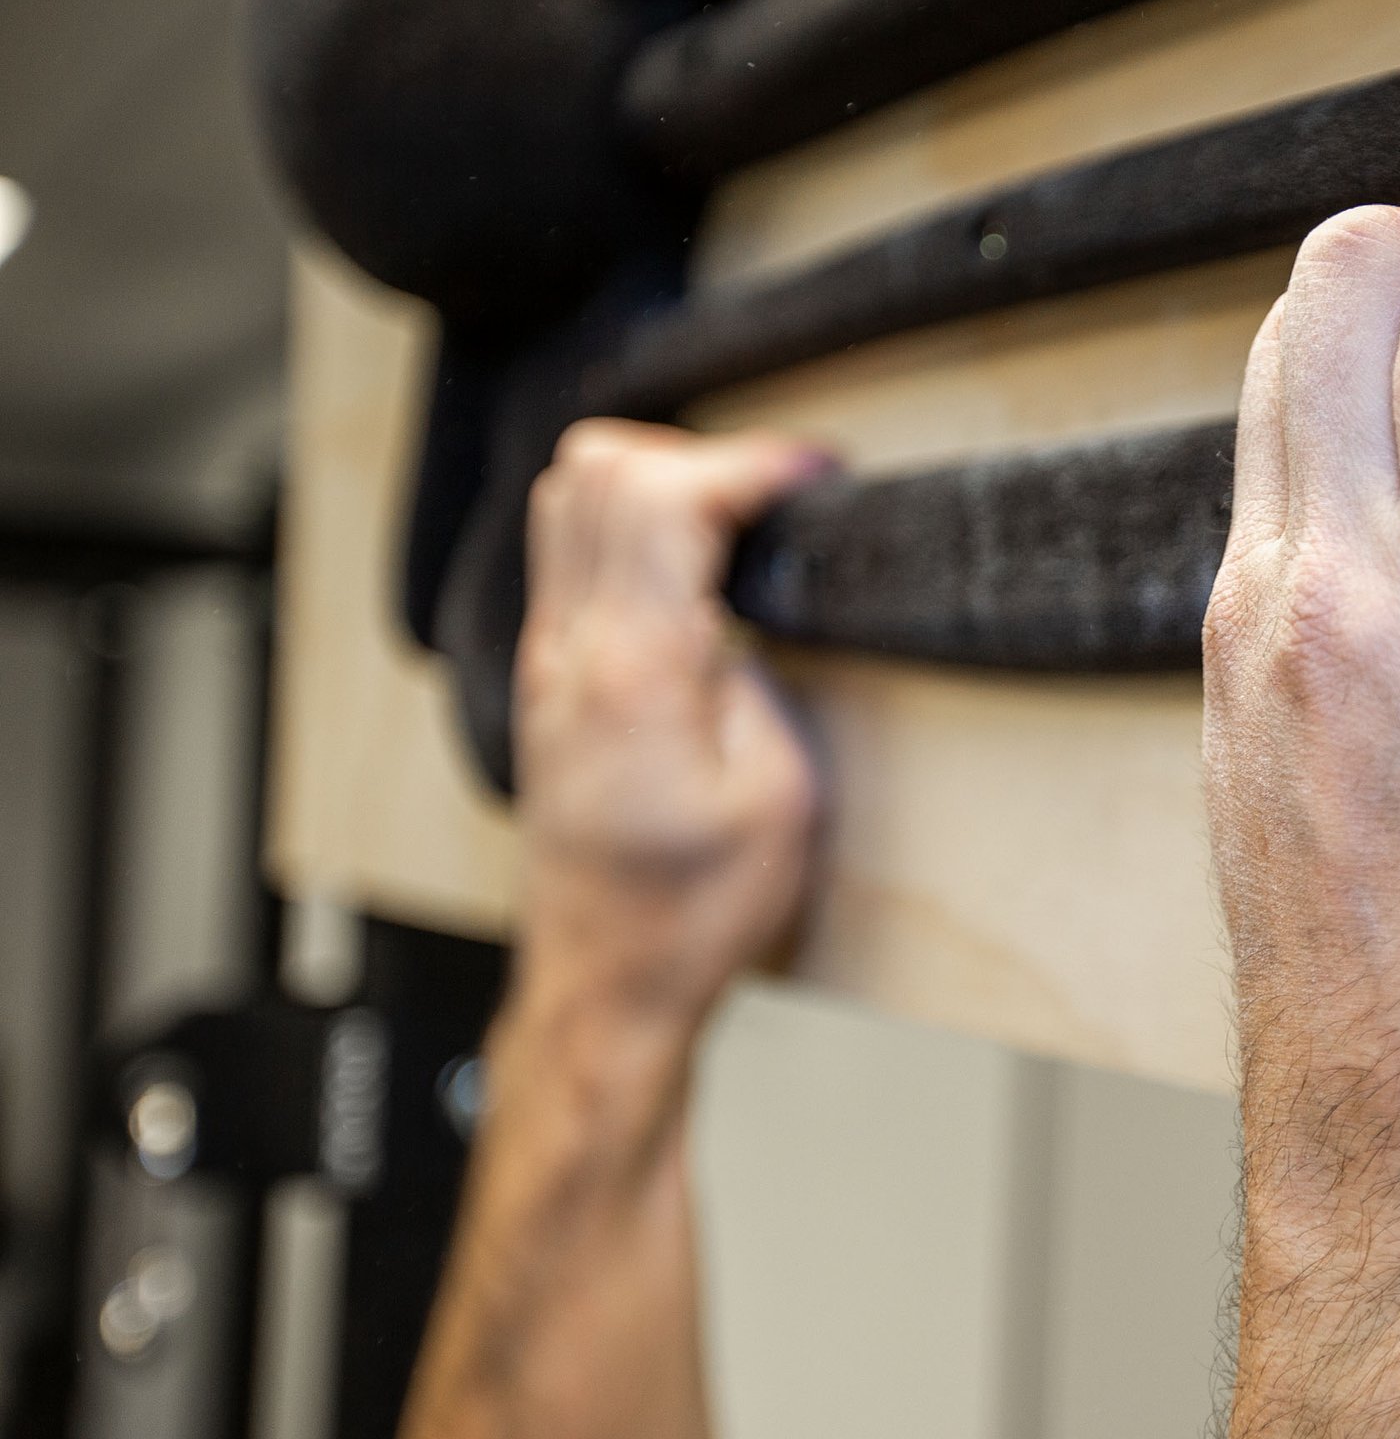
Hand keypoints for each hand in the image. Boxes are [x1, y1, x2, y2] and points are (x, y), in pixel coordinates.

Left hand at [365, 419, 826, 1438]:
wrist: (610, 981)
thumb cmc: (693, 912)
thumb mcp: (782, 798)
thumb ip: (766, 680)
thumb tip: (746, 610)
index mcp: (637, 671)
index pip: (670, 496)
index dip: (756, 462)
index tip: (816, 475)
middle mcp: (572, 652)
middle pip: (600, 468)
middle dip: (704, 457)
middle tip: (773, 498)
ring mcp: (546, 661)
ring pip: (568, 498)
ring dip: (655, 483)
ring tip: (731, 524)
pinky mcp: (544, 680)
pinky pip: (566, 554)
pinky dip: (627, 527)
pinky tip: (687, 572)